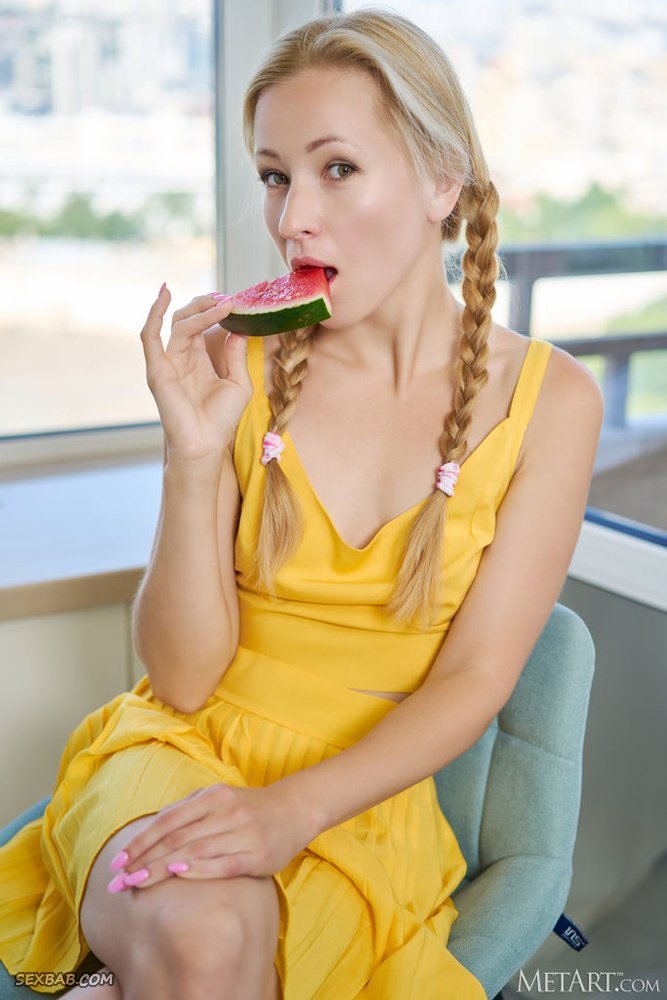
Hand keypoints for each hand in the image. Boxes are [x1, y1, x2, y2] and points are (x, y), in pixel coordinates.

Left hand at [106, 781, 318, 892]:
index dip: (141, 841)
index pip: (168, 820)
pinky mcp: (258, 855)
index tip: (117, 862)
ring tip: (137, 883)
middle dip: (144, 860)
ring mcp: (243, 833)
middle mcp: (227, 811)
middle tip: (118, 881)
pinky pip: (224, 864)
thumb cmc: (249, 808)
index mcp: (213, 796)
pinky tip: (179, 875)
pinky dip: (199, 869)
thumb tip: (151, 831)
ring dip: (163, 868)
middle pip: (177, 838)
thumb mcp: (219, 799)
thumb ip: (188, 811)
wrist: (295, 809)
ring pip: (196, 851)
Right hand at [140, 285, 251, 460]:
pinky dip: (154, 313)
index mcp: (198, 361)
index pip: (201, 326)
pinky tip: (165, 294)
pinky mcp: (157, 369)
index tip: (232, 302)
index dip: (214, 312)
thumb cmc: (221, 421)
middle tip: (226, 300)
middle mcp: (180, 358)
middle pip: (187, 319)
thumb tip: (239, 330)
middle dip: (206, 305)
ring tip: (219, 302)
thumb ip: (236, 356)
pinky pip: (150, 335)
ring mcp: (167, 362)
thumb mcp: (238, 384)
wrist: (206, 444)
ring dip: (198, 310)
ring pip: (177, 324)